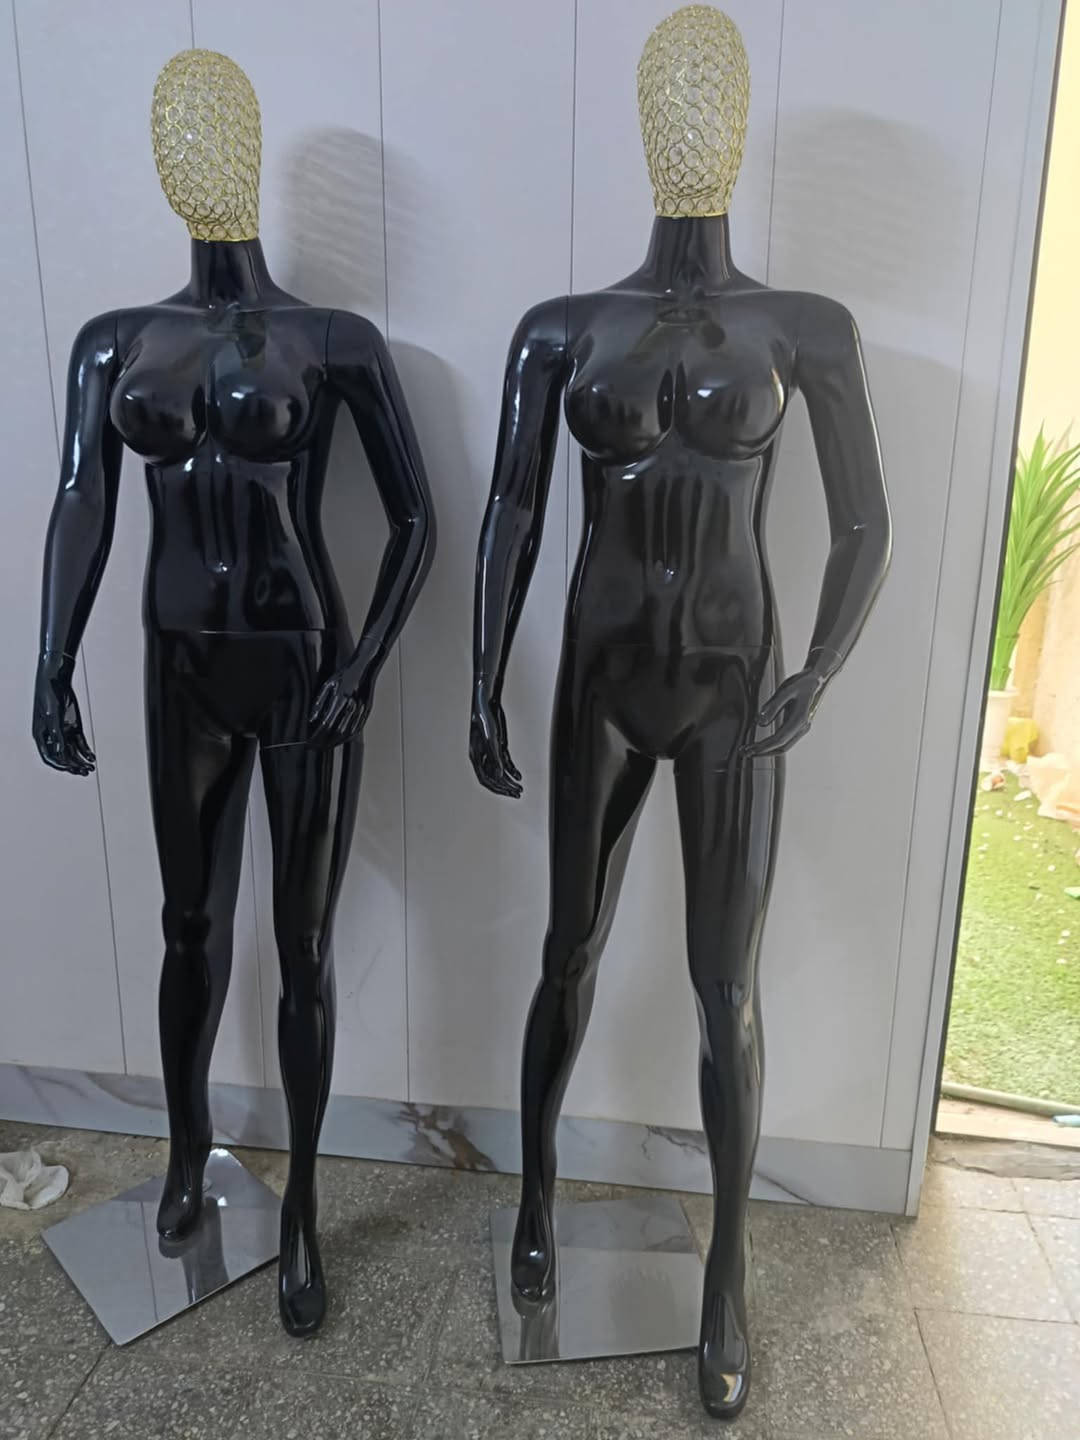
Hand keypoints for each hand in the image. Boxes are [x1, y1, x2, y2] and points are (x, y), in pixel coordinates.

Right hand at [33, 653, 95, 775]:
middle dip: (73, 766)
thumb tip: (61, 752)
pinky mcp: (73, 726)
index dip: (59, 764)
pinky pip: (80, 743)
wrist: (57, 680)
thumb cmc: (48, 695)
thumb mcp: (53, 716)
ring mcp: (64, 731)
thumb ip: (57, 735)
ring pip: (72, 752)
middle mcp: (53, 736)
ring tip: (89, 768)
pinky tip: (91, 757)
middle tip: (84, 772)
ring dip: (81, 760)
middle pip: (63, 757)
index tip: (69, 769)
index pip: (50, 756)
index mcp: (41, 735)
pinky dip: (86, 751)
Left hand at [308, 661, 374, 746]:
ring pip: (347, 734)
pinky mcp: (366, 713)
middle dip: (324, 743)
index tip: (310, 742)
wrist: (364, 669)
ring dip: (335, 743)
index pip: (326, 725)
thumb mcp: (327, 686)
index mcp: (339, 700)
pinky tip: (340, 740)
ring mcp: (360, 711)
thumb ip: (319, 703)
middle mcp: (350, 707)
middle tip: (315, 747)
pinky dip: (347, 738)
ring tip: (326, 746)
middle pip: (336, 733)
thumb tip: (311, 719)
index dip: (316, 736)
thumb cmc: (345, 675)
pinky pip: (356, 730)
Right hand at [470, 687, 521, 797]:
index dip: (498, 788)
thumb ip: (495, 758)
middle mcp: (482, 756)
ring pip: (500, 771)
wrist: (487, 702)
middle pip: (493, 778)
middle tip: (517, 793)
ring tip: (519, 788)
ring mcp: (491, 751)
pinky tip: (518, 776)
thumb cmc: (484, 717)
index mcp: (476, 756)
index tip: (509, 793)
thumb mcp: (492, 739)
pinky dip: (512, 770)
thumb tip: (499, 775)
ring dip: (510, 781)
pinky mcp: (498, 746)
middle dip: (505, 787)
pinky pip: (505, 762)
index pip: (485, 779)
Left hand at [741, 666, 825, 758]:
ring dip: (767, 751)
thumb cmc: (800, 683)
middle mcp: (802, 727)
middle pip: (782, 747)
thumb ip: (773, 706)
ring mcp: (801, 729)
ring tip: (749, 750)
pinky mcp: (797, 727)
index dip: (764, 746)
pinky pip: (784, 741)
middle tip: (744, 752)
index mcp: (799, 719)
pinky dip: (772, 745)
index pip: (780, 739)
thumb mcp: (785, 690)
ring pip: (784, 746)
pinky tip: (761, 744)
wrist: (815, 680)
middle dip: (763, 752)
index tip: (749, 749)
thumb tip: (760, 723)